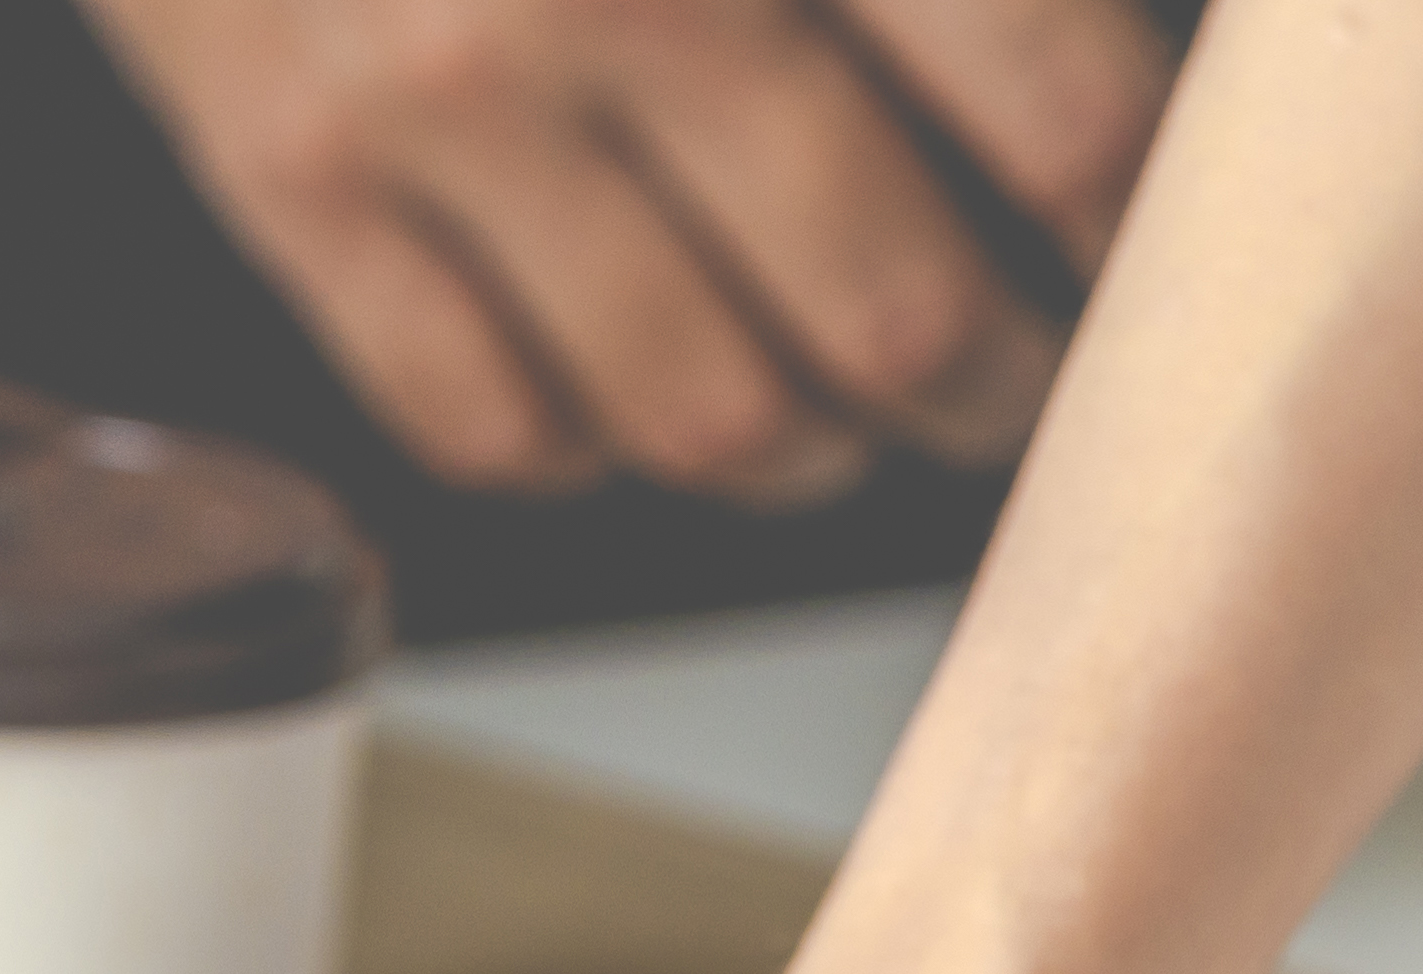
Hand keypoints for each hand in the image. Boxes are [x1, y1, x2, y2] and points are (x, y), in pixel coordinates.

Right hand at [78, 0, 1174, 506]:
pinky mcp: (289, 182)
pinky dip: (582, 439)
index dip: (1127, 219)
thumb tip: (1111, 76)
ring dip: (808, 447)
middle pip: (893, 311)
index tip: (1132, 240)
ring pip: (702, 409)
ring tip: (842, 415)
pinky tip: (622, 388)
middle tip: (1013, 373)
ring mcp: (438, 103)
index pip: (1054, 114)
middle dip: (992, 380)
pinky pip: (487, 422)